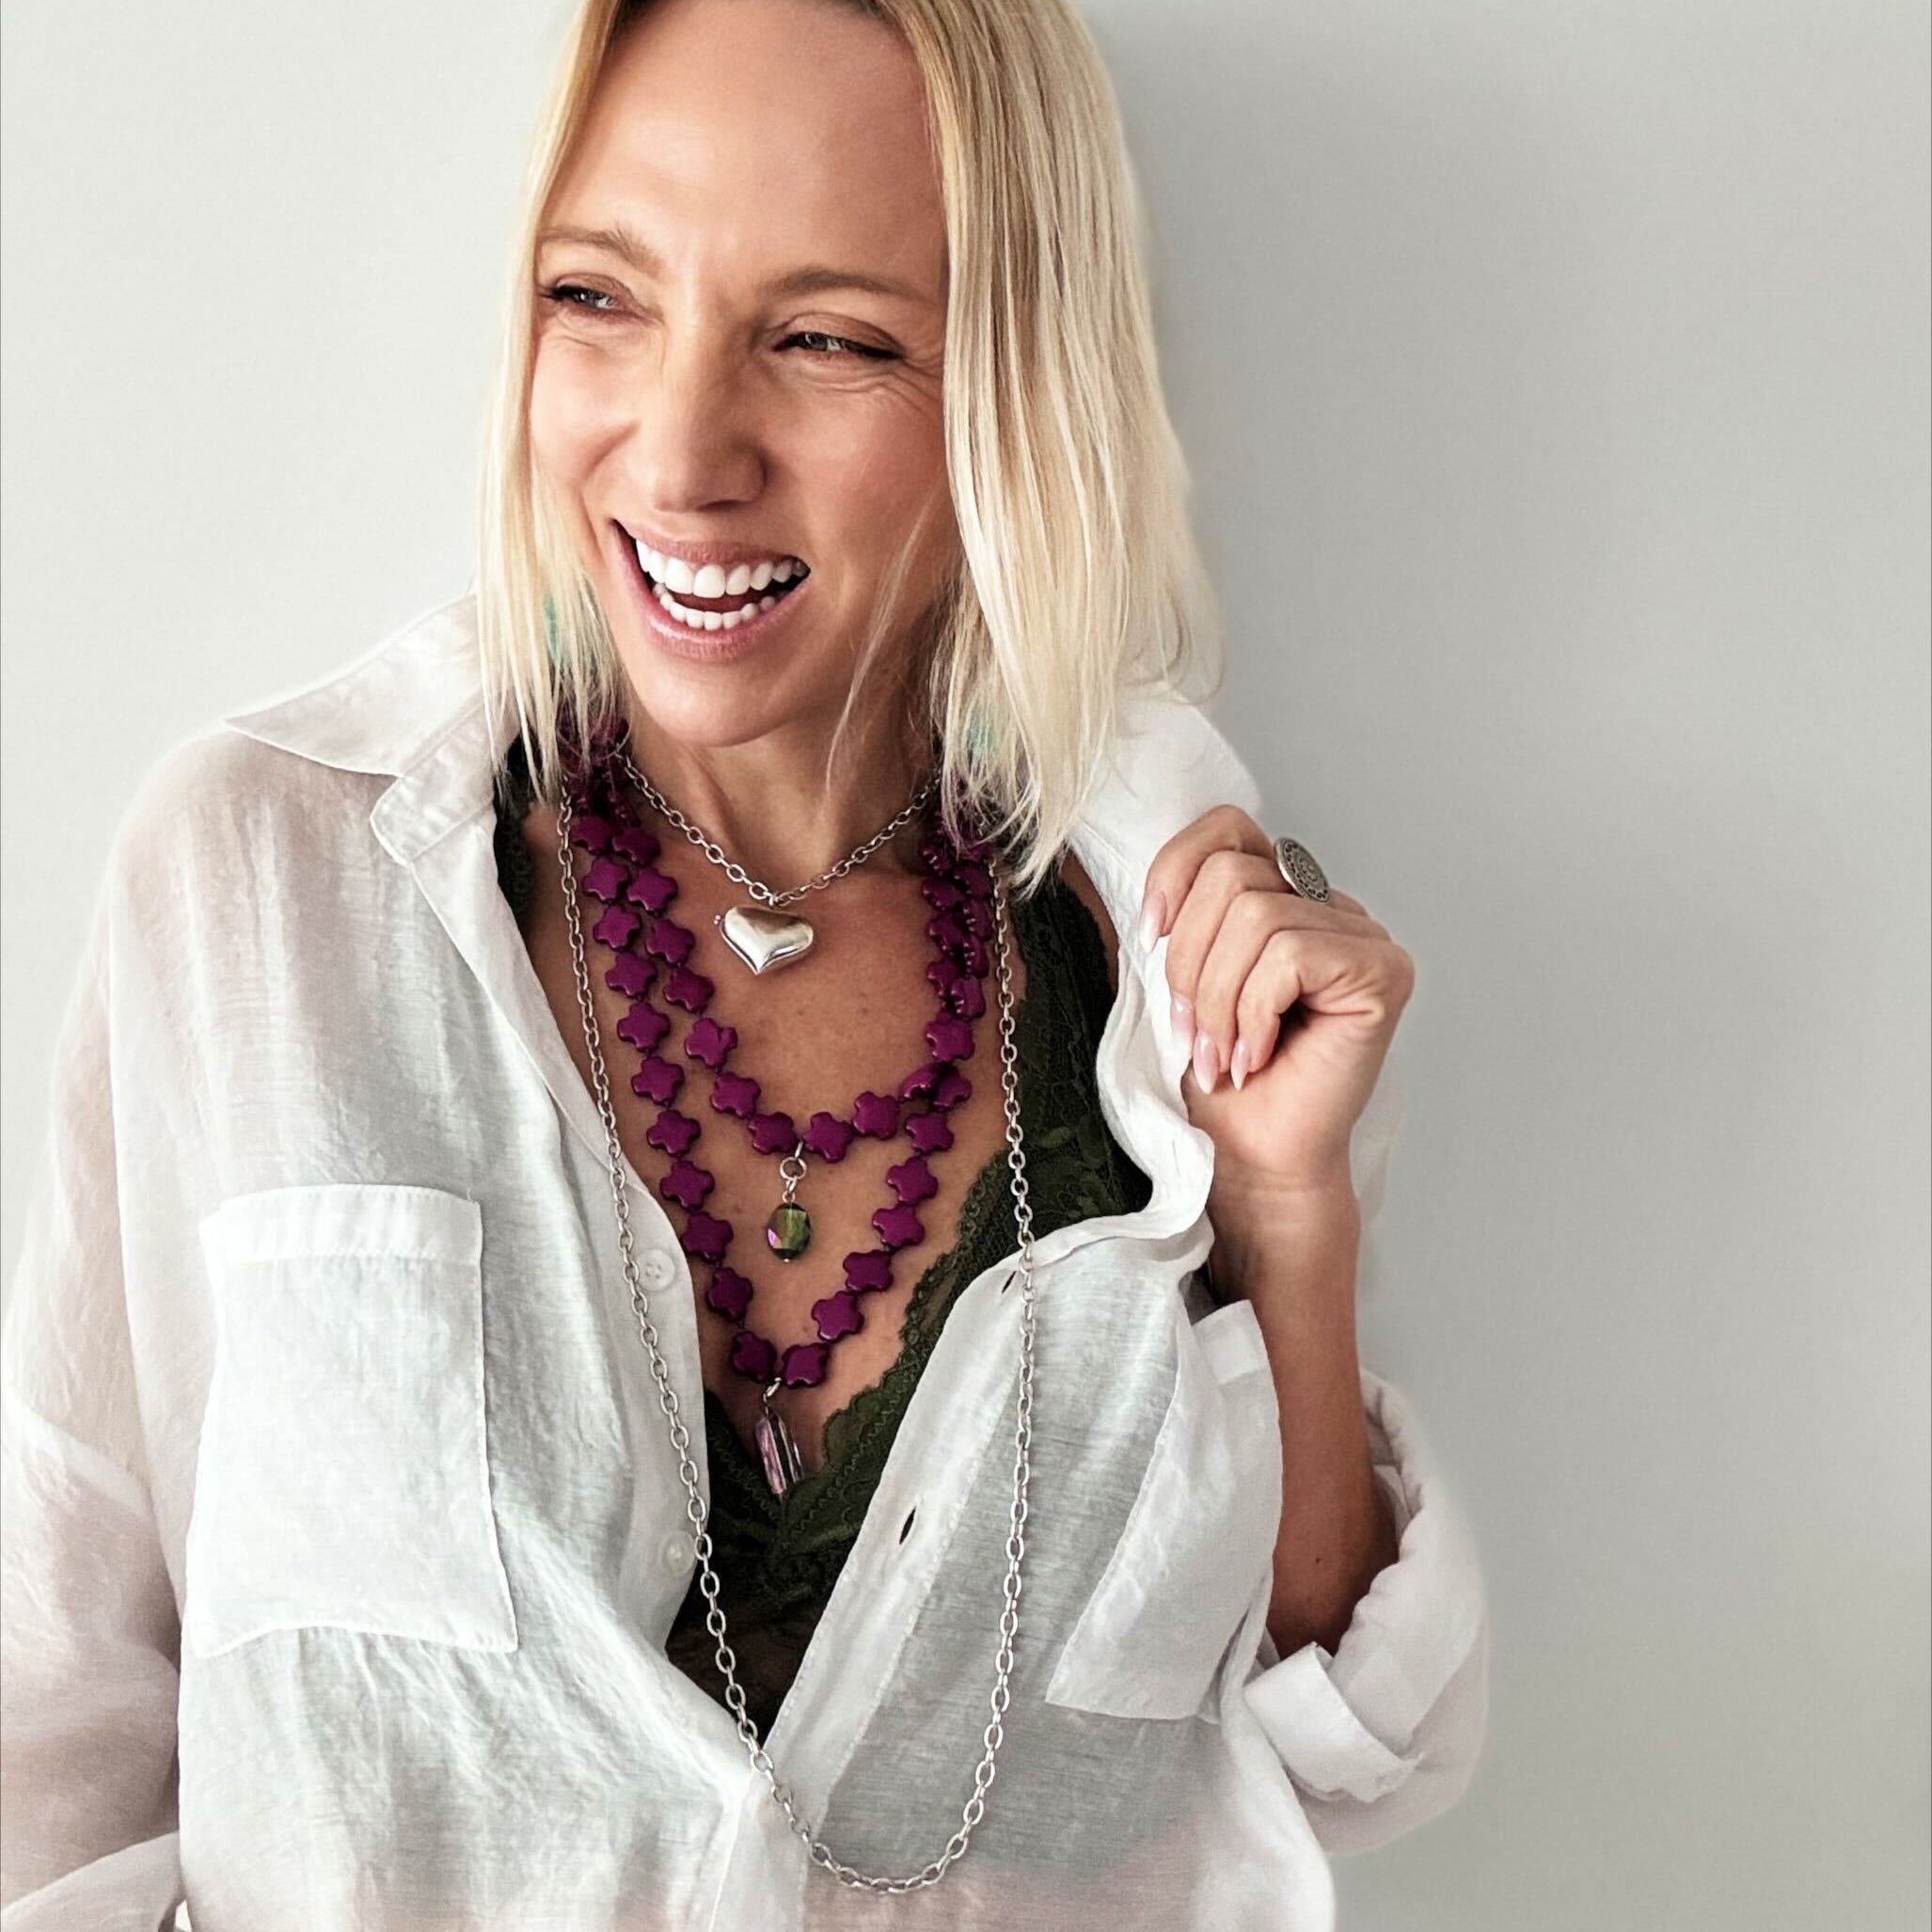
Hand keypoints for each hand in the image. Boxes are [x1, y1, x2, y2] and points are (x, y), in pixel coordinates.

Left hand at [1140, 805, 1413, 1203]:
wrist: (1253, 1160)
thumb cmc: (1220, 1080)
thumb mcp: (1183, 979)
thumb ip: (1185, 916)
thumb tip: (1156, 884)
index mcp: (1284, 895)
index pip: (1228, 827)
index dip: (1174, 870)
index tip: (1150, 936)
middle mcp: (1331, 905)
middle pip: (1232, 874)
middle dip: (1190, 961)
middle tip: (1194, 1034)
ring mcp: (1364, 936)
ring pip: (1256, 915)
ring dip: (1219, 1000)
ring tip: (1223, 1055)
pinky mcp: (1383, 973)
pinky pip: (1289, 955)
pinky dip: (1255, 1012)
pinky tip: (1259, 1056)